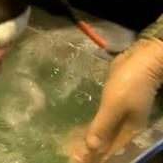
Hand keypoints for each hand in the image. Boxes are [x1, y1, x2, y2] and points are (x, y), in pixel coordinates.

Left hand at [71, 38, 162, 162]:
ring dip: (90, 138)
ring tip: (73, 144)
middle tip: (71, 154)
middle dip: (90, 150)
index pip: (109, 150)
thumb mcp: (114, 106)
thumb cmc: (128, 83)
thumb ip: (102, 126)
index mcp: (128, 130)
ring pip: (104, 131)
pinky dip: (93, 125)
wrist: (140, 58)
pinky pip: (102, 119)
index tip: (76, 160)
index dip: (93, 157)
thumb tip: (91, 148)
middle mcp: (125, 125)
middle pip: (107, 142)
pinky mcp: (113, 102)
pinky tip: (83, 126)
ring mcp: (120, 113)